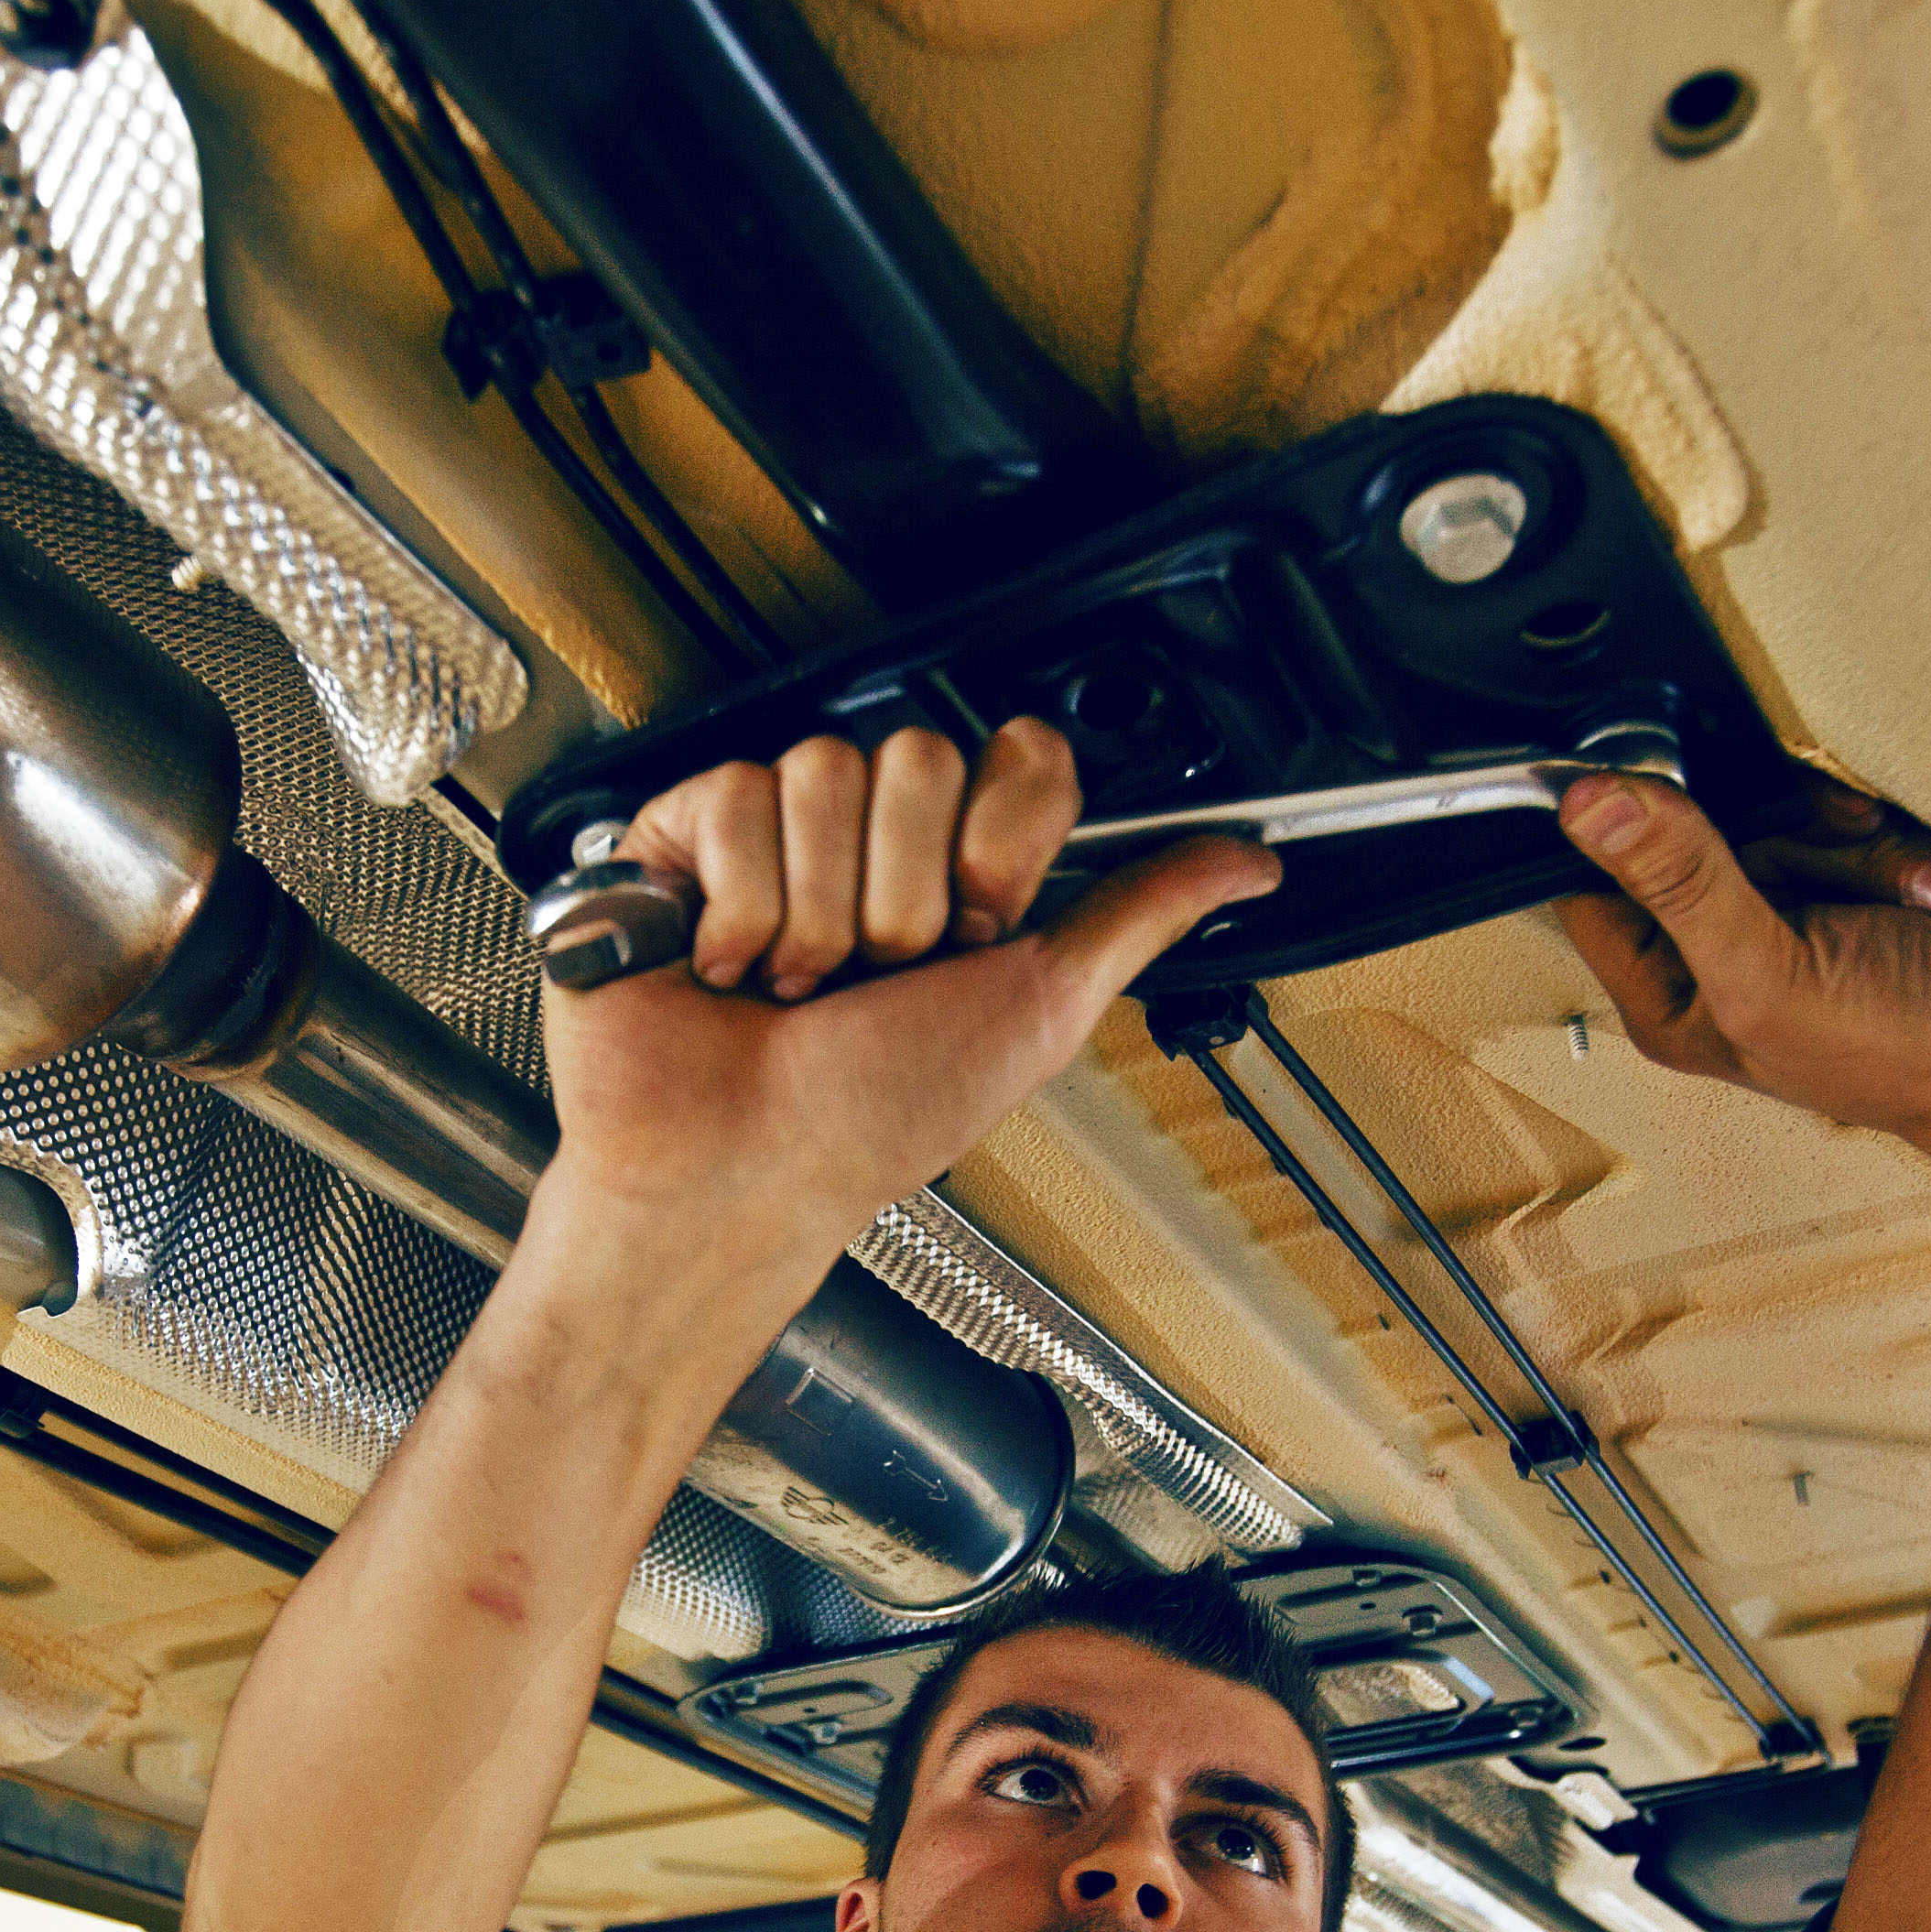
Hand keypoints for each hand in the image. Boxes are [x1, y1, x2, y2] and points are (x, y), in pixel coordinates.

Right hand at [546, 721, 1271, 1257]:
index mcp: (958, 876)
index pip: (1016, 756)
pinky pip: (735, 794)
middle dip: (902, 893)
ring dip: (817, 911)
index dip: (1000, 841)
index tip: (977, 925)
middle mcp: (870, 848)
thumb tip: (1249, 861)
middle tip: (870, 973)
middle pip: (918, 756)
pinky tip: (728, 964)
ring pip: (824, 771)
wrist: (735, 1175)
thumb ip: (1140, 915)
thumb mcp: (1041, 1012)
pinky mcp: (681, 838)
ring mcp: (776, 836)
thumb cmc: (869, 1121)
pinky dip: (738, 904)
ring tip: (793, 984)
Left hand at [1552, 772, 1930, 1179]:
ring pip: (1785, 810)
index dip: (1621, 836)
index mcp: (1677, 993)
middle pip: (1700, 828)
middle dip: (1784, 842)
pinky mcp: (1865, 871)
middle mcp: (1727, 948)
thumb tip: (1589, 807)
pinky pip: (1852, 811)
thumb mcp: (1771, 970)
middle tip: (1832, 891)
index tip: (1668, 804)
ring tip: (1907, 908)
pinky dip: (1902, 849)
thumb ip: (1681, 881)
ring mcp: (1801, 906)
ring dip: (1858, 849)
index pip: (1594, 886)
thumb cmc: (1915, 1055)